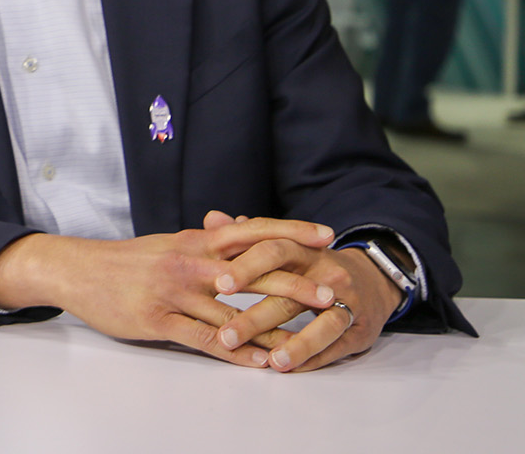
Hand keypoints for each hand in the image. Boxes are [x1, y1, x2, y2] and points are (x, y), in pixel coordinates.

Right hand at [0, 216, 336, 366]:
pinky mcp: (158, 321)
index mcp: (194, 240)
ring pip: (233, 312)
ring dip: (273, 326)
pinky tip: (261, 362)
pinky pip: (205, 339)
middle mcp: (189, 262)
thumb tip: (241, 227)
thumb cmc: (127, 259)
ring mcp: (174, 293)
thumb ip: (208, 239)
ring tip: (308, 338)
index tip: (326, 235)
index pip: (251, 231)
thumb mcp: (171, 241)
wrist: (77, 270)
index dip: (290, 232)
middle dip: (295, 283)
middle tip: (332, 292)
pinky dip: (237, 351)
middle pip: (252, 271)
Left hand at [206, 212, 402, 372]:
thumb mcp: (286, 245)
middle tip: (225, 336)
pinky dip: (313, 358)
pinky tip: (290, 369)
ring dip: (296, 344)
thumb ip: (246, 237)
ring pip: (323, 324)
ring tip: (270, 362)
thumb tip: (211, 218)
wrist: (374, 279)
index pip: (274, 251)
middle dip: (256, 317)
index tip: (218, 284)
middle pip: (291, 293)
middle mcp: (327, 273)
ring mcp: (348, 303)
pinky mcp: (360, 330)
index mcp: (303, 250)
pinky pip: (337, 346)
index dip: (246, 266)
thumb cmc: (315, 264)